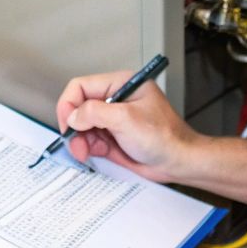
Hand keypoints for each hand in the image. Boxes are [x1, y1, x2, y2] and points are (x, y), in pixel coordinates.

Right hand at [54, 71, 203, 182]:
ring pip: (82, 126)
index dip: (69, 104)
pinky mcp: (113, 136)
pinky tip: (98, 153)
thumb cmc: (164, 138)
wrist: (178, 162)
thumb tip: (73, 116)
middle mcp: (115, 100)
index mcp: (121, 85)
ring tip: (87, 152)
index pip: (82, 86)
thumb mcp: (127, 119)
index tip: (68, 124)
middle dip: (75, 127)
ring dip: (81, 140)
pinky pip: (90, 139)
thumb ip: (95, 112)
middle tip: (77, 144)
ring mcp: (114, 119)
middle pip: (79, 107)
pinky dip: (89, 148)